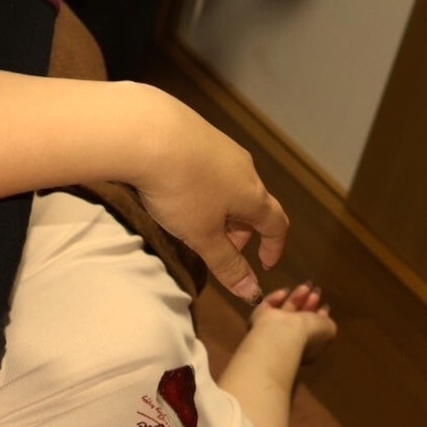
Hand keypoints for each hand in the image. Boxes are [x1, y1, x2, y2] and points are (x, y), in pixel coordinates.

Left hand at [131, 90, 289, 302]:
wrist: (149, 132)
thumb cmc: (181, 190)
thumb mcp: (202, 236)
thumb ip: (227, 265)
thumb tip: (253, 294)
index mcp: (252, 195)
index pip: (276, 223)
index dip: (274, 246)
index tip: (265, 264)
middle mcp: (244, 168)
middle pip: (253, 204)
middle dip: (242, 231)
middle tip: (220, 249)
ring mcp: (223, 147)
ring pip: (232, 185)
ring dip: (223, 209)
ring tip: (197, 223)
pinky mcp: (199, 133)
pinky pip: (210, 168)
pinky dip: (205, 188)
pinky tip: (180, 191)